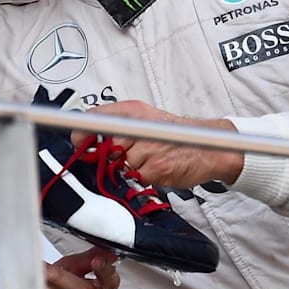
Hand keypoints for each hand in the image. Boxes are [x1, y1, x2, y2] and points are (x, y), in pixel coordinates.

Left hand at [71, 100, 243, 188]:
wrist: (210, 146)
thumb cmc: (174, 134)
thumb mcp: (145, 118)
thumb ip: (118, 124)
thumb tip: (87, 137)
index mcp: (134, 111)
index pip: (96, 119)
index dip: (81, 134)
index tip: (78, 143)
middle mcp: (140, 126)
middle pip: (107, 147)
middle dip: (114, 155)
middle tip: (131, 153)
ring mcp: (148, 148)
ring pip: (121, 164)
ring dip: (131, 167)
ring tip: (150, 158)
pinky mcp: (156, 168)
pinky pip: (137, 177)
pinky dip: (144, 177)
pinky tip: (158, 168)